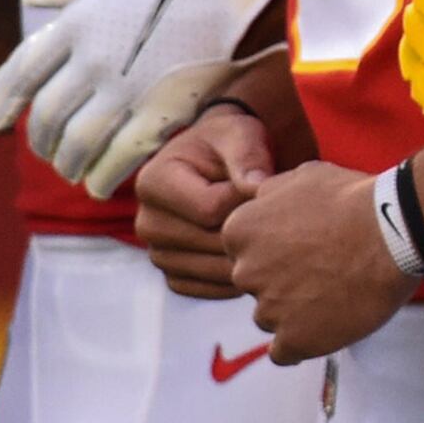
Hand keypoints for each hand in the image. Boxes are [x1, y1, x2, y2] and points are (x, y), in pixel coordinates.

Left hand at [0, 0, 287, 196]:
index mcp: (79, 22)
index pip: (21, 71)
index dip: (1, 99)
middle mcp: (93, 58)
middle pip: (48, 115)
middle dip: (43, 141)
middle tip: (49, 152)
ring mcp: (127, 87)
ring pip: (78, 142)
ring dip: (70, 164)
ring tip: (74, 173)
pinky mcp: (164, 108)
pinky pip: (121, 155)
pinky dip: (105, 175)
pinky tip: (101, 185)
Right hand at [132, 104, 273, 298]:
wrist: (217, 162)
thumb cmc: (229, 142)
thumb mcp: (239, 133)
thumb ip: (248, 154)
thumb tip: (257, 186)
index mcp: (153, 183)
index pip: (211, 209)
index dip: (248, 199)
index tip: (263, 184)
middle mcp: (147, 222)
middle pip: (213, 244)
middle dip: (251, 229)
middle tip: (275, 212)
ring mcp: (158, 253)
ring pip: (215, 271)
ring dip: (249, 256)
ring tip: (269, 231)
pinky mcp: (174, 275)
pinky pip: (211, 289)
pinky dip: (239, 278)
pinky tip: (256, 252)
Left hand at [219, 162, 411, 365]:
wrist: (394, 231)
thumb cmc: (354, 199)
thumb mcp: (304, 175)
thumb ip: (271, 193)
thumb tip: (261, 199)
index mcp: (239, 232)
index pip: (243, 251)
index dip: (275, 249)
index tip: (302, 248)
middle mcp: (245, 272)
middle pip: (255, 285)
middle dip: (282, 280)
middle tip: (323, 269)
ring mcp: (269, 310)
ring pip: (270, 318)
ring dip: (295, 310)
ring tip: (334, 295)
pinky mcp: (296, 339)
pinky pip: (284, 352)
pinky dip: (302, 341)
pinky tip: (325, 327)